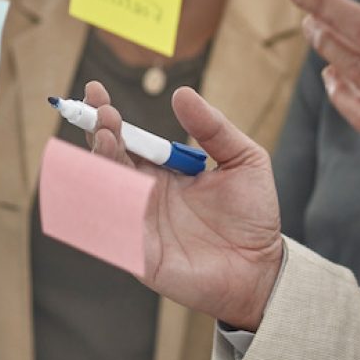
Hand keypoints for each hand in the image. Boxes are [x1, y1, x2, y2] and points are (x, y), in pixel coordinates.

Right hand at [83, 80, 283, 330]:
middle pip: (108, 162)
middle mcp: (144, 196)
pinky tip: (106, 183)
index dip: (108, 117)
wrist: (263, 268)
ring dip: (100, 165)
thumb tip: (181, 93)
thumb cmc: (253, 216)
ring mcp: (139, 226)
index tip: (96, 91)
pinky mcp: (141, 256)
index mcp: (163, 173)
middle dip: (101, 135)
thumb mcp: (244, 159)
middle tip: (104, 114)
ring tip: (106, 138)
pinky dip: (105, 208)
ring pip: (105, 192)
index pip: (127, 140)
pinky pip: (115, 231)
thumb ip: (214, 128)